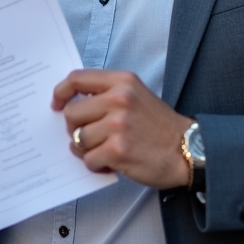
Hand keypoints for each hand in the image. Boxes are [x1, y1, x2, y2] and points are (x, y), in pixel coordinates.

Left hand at [52, 70, 192, 189]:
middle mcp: (118, 99)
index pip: (77, 79)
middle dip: (74, 128)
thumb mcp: (136, 94)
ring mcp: (117, 125)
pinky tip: (111, 162)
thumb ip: (106, 93)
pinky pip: (88, 159)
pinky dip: (96, 164)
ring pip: (78, 139)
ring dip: (87, 150)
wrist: (187, 149)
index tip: (56, 103)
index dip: (61, 92)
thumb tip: (70, 103)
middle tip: (89, 136)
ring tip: (104, 150)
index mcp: (122, 81)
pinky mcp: (118, 150)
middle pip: (71, 113)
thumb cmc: (159, 125)